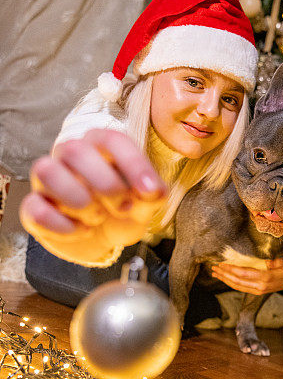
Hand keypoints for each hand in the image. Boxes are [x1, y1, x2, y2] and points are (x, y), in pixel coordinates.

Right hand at [19, 129, 167, 264]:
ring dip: (78, 200)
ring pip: (46, 171)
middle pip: (74, 150)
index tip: (148, 191)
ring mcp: (49, 180)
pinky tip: (82, 230)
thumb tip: (152, 190)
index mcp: (101, 146)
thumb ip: (153, 194)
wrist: (103, 239)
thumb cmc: (122, 211)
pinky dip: (63, 225)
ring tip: (97, 217)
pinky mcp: (35, 207)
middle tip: (123, 207)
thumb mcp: (145, 204)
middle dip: (105, 184)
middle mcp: (70, 155)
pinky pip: (36, 208)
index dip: (132, 164)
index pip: (111, 139)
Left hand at [211, 255, 282, 294]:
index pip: (243, 274)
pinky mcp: (256, 291)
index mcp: (265, 278)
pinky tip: (224, 278)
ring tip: (215, 273)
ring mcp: (257, 290)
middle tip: (213, 267)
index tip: (221, 263)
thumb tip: (269, 262)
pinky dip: (230, 283)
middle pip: (236, 281)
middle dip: (224, 274)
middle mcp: (259, 287)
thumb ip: (280, 261)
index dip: (230, 269)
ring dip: (224, 280)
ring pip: (237, 286)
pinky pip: (240, 288)